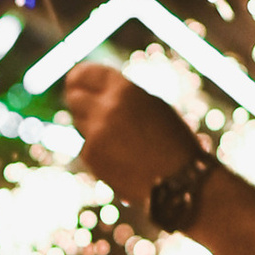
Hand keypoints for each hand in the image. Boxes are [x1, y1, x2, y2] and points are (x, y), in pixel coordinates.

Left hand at [64, 63, 196, 207]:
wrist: (180, 181)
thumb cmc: (172, 141)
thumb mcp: (152, 106)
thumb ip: (121, 96)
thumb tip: (90, 90)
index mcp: (125, 90)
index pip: (87, 74)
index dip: (79, 76)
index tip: (74, 80)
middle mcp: (107, 109)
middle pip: (74, 97)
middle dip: (78, 101)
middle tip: (84, 106)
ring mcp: (96, 134)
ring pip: (78, 122)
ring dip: (90, 125)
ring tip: (119, 138)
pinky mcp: (91, 156)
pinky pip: (86, 146)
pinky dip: (97, 150)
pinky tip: (120, 157)